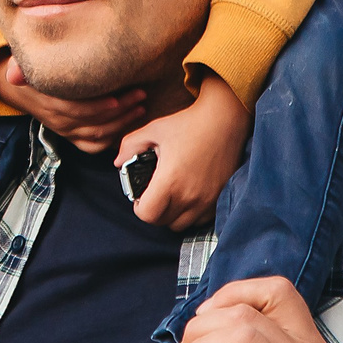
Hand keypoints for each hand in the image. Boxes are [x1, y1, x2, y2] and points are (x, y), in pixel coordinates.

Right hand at [0, 52, 144, 151]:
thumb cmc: (29, 71)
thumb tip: (13, 72)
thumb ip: (20, 67)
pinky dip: (112, 139)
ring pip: (97, 135)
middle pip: (92, 123)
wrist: (19, 89)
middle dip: (120, 111)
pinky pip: (94, 146)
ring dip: (122, 123)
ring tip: (140, 107)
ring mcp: (66, 131)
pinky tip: (128, 125)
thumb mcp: (21, 66)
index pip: (74, 109)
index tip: (118, 97)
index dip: (97, 106)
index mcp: (47, 103)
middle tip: (140, 95)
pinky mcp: (72, 137)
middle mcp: (57, 121)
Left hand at [117, 72, 248, 230]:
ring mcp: (208, 199)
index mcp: (170, 181)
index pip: (148, 215)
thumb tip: (118, 163)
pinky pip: (202, 219)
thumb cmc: (187, 123)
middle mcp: (190, 195)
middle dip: (154, 211)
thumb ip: (129, 147)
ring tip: (171, 196)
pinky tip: (188, 196)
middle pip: (164, 222)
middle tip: (154, 195)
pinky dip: (192, 213)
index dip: (139, 208)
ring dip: (173, 214)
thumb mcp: (152, 130)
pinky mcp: (221, 197)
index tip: (140, 197)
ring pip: (183, 224)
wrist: (224, 119)